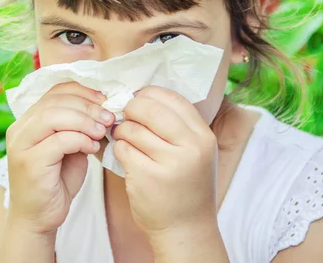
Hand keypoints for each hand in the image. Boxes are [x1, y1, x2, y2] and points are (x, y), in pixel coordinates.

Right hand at [5, 82, 114, 233]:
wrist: (38, 219)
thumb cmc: (56, 182)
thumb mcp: (70, 147)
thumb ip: (78, 127)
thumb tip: (103, 108)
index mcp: (28, 120)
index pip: (55, 91)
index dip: (82, 91)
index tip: (105, 100)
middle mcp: (20, 129)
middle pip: (55, 101)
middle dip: (88, 106)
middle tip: (108, 117)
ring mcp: (21, 145)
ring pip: (55, 116)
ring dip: (85, 121)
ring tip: (101, 131)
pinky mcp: (29, 162)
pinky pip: (59, 140)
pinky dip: (81, 140)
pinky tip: (92, 148)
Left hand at [112, 86, 219, 240]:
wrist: (186, 228)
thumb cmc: (186, 185)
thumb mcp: (195, 151)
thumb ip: (176, 125)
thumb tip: (141, 96)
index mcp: (203, 136)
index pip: (172, 98)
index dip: (149, 94)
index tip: (138, 100)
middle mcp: (191, 147)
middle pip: (149, 109)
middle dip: (131, 109)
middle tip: (126, 116)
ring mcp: (169, 163)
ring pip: (132, 129)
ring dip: (122, 131)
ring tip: (126, 140)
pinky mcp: (147, 177)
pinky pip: (122, 149)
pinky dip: (119, 150)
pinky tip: (126, 157)